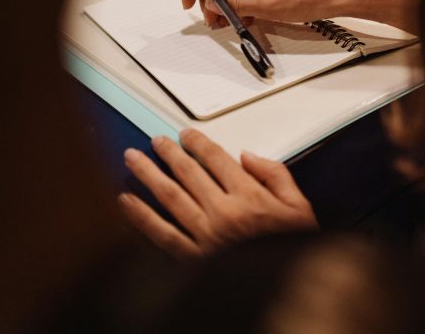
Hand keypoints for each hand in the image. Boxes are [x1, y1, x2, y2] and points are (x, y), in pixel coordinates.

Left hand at [118, 130, 317, 257]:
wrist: (288, 289)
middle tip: (155, 141)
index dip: (197, 142)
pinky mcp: (194, 258)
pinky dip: (141, 215)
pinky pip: (161, 232)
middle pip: (188, 172)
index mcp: (249, 198)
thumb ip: (275, 174)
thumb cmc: (291, 247)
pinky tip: (126, 200)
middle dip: (168, 153)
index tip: (185, 135)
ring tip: (133, 159)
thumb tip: (246, 156)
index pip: (216, 158)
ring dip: (148, 173)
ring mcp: (207, 236)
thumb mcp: (298, 206)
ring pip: (169, 196)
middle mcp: (225, 214)